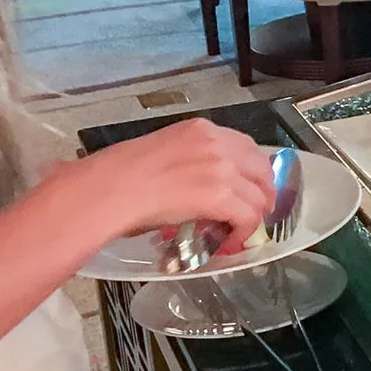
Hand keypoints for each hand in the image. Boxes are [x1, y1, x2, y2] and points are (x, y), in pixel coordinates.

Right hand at [59, 120, 275, 245]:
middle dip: (263, 190)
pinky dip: (244, 232)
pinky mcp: (220, 195)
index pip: (244, 145)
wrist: (107, 189)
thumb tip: (196, 186)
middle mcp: (216, 143)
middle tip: (257, 209)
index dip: (252, 169)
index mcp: (199, 129)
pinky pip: (248, 216)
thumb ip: (187, 162)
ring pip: (258, 195)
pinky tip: (230, 241)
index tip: (249, 185)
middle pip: (260, 167)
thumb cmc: (118, 175)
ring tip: (241, 230)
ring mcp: (221, 168)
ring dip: (253, 215)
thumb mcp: (161, 152)